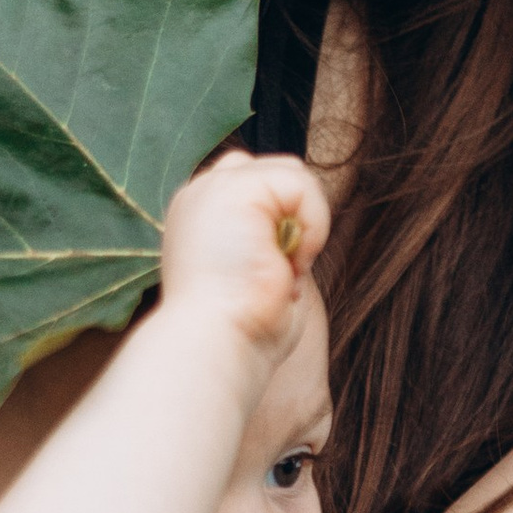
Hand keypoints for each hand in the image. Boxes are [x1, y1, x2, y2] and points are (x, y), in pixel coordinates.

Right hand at [158, 150, 329, 358]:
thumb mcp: (256, 274)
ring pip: (294, 174)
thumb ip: (271, 242)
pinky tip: (290, 260)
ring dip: (307, 223)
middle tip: (283, 268)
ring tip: (285, 266)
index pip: (257, 185)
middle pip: (278, 172)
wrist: (214, 341)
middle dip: (298, 216)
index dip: (284, 219)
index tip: (272, 274)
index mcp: (199, 217)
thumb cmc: (239, 328)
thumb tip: (299, 232)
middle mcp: (202, 195)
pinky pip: (302, 185)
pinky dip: (313, 224)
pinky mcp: (237, 186)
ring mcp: (215, 186)